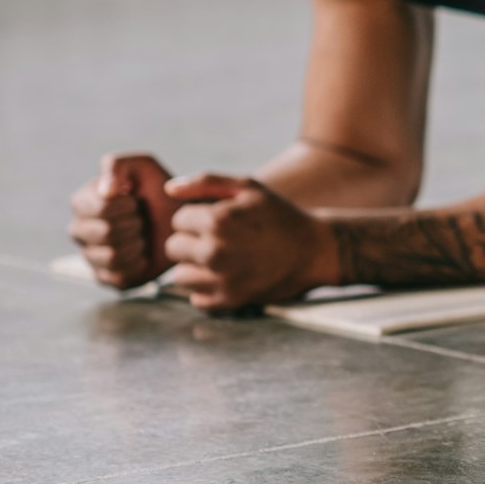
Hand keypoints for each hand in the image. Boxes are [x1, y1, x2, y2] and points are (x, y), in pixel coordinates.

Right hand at [67, 153, 178, 290]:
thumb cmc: (160, 191)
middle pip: (103, 233)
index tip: (136, 201)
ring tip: (143, 235)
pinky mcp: (105, 277)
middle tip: (142, 220)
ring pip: (110, 256)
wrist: (184, 222)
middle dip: (133, 224)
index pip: (98, 209)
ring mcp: (90, 255)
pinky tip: (143, 254)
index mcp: (82, 202)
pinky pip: (118, 277)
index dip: (124, 206)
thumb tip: (106, 190)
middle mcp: (79, 230)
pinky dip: (138, 265)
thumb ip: (119, 165)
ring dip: (136, 244)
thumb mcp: (143, 166)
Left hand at [161, 173, 338, 312]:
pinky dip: (208, 291)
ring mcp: (221, 279)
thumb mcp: (249, 188)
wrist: (316, 250)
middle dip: (192, 243)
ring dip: (196, 268)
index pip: (178, 220)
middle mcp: (214, 251)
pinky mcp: (229, 301)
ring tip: (222, 261)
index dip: (197, 219)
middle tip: (221, 241)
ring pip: (180, 276)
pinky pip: (196, 299)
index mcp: (217, 220)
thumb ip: (206, 182)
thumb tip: (168, 188)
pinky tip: (228, 278)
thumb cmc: (280, 216)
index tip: (221, 221)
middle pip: (173, 248)